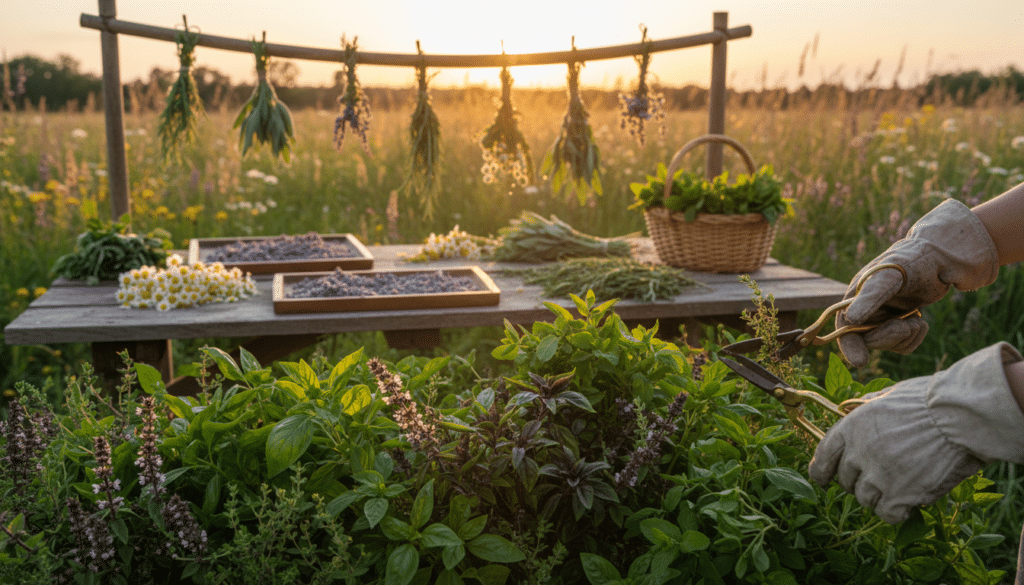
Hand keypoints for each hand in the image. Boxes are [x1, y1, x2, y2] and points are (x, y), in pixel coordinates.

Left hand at [809, 343, 1023, 523]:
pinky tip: (908, 502)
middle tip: (879, 478)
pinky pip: (887, 514)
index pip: (823, 456)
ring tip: (898, 487)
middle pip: (845, 481)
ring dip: (878, 497)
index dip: (821, 471)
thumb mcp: (888, 395)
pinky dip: (896, 511)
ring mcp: (877, 476)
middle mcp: (858, 453)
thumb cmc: (928, 400)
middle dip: (857, 482)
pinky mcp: (899, 495)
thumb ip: (867, 405)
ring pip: (864, 499)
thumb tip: (853, 406)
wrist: (958, 416)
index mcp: (851, 427)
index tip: (822, 478)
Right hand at [837, 200, 998, 366]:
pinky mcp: (899, 325)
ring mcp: (882, 320)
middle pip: (867, 341)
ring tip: (916, 316)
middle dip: (889, 336)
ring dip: (905, 335)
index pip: (844, 329)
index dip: (850, 347)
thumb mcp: (889, 277)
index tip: (861, 362)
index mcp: (854, 299)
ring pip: (887, 345)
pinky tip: (920, 320)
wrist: (939, 258)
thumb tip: (851, 320)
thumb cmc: (910, 261)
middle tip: (906, 324)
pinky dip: (915, 337)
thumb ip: (870, 297)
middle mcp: (865, 311)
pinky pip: (903, 345)